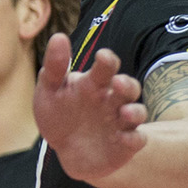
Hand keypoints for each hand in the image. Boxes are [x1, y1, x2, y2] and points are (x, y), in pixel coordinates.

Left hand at [34, 34, 148, 181]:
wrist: (68, 150)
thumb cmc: (60, 114)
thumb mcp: (49, 91)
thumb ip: (54, 68)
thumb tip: (58, 36)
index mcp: (94, 84)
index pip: (106, 68)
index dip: (107, 61)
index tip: (102, 56)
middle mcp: (112, 100)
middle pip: (128, 87)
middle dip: (126, 84)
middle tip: (118, 82)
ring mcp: (121, 122)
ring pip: (137, 112)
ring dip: (135, 111)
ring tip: (125, 112)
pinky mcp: (126, 144)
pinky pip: (136, 140)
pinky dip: (133, 138)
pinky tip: (124, 138)